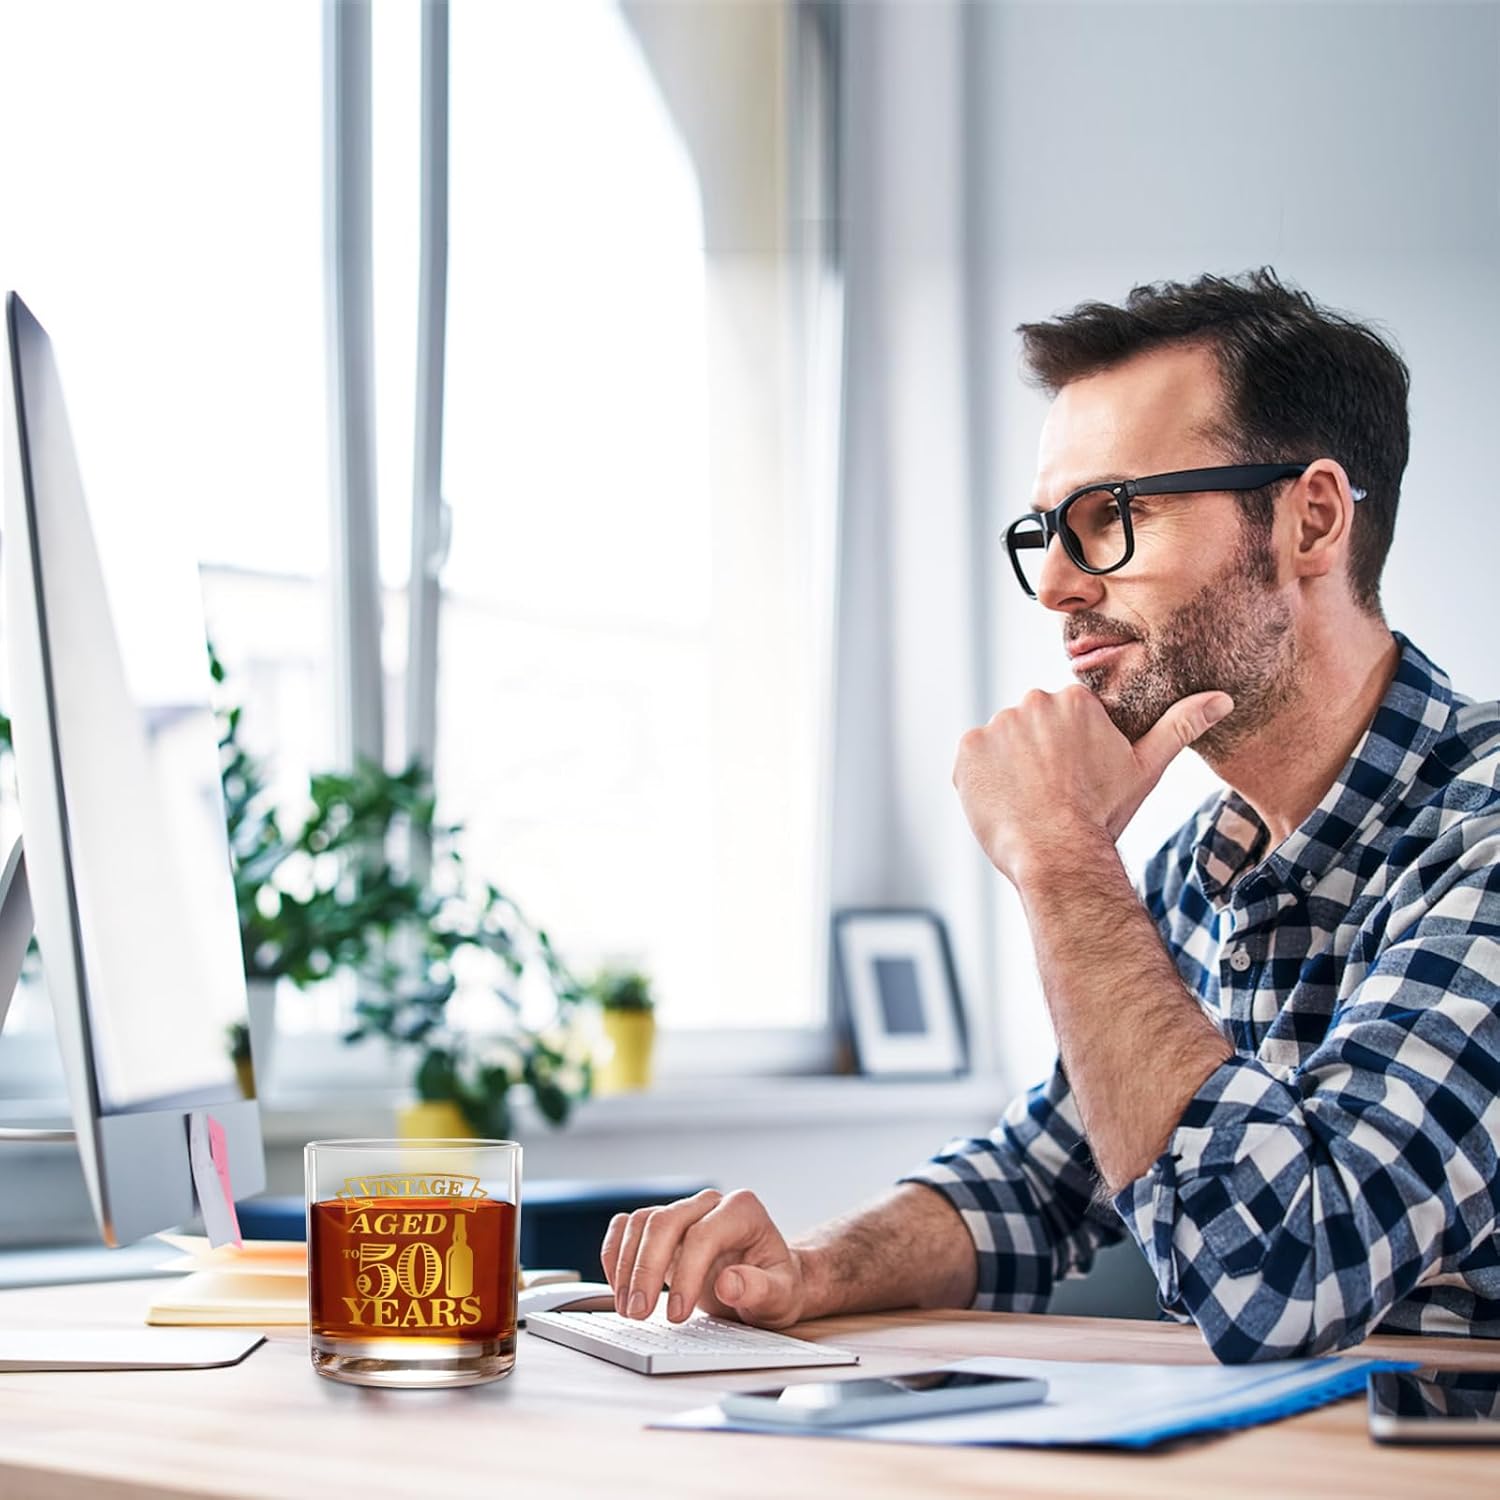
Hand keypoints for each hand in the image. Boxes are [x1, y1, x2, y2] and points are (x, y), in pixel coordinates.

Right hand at [600, 1188, 808, 1327]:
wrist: (769, 1281)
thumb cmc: (777, 1286)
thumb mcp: (781, 1296)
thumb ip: (760, 1289)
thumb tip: (728, 1282)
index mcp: (743, 1210)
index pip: (704, 1235)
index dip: (687, 1275)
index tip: (676, 1315)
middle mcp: (710, 1203)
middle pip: (665, 1222)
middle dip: (646, 1269)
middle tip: (638, 1314)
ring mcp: (685, 1212)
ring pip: (642, 1223)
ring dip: (627, 1265)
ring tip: (628, 1309)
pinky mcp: (664, 1227)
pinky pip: (629, 1226)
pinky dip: (617, 1253)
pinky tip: (619, 1286)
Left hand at [953, 685, 1233, 880]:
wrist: (1058, 854)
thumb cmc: (1103, 814)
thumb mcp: (1145, 768)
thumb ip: (1180, 726)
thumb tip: (1223, 698)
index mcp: (1075, 700)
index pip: (1063, 719)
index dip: (1068, 753)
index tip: (1075, 780)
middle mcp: (1033, 702)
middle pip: (1030, 728)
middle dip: (1038, 757)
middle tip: (1053, 794)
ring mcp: (997, 724)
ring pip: (1002, 745)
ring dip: (1010, 768)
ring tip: (1030, 802)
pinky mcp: (968, 749)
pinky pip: (973, 761)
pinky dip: (983, 780)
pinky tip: (1005, 802)